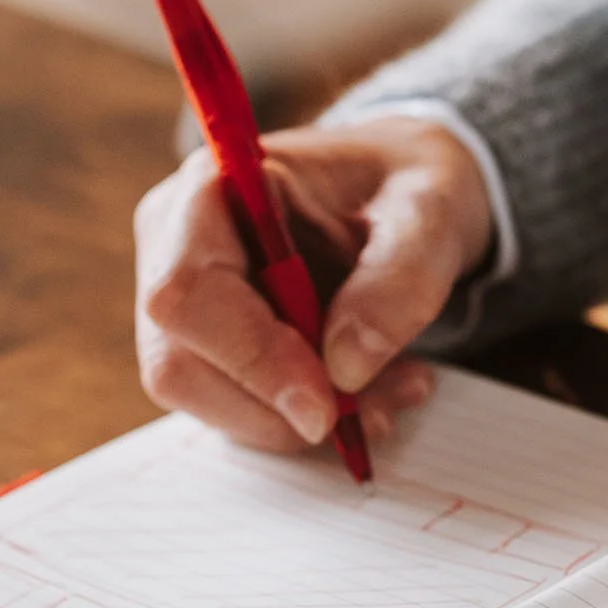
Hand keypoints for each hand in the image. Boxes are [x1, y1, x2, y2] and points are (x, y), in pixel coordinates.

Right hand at [134, 115, 492, 451]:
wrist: (408, 196)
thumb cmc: (409, 185)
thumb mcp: (431, 213)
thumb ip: (400, 279)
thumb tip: (345, 368)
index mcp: (213, 188)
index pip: (188, 291)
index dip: (251, 357)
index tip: (325, 406)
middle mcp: (176, 245)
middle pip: (180, 361)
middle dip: (280, 406)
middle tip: (380, 408)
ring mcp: (188, 302)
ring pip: (206, 398)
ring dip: (300, 422)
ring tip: (395, 390)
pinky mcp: (212, 346)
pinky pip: (237, 408)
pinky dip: (305, 419)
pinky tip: (373, 393)